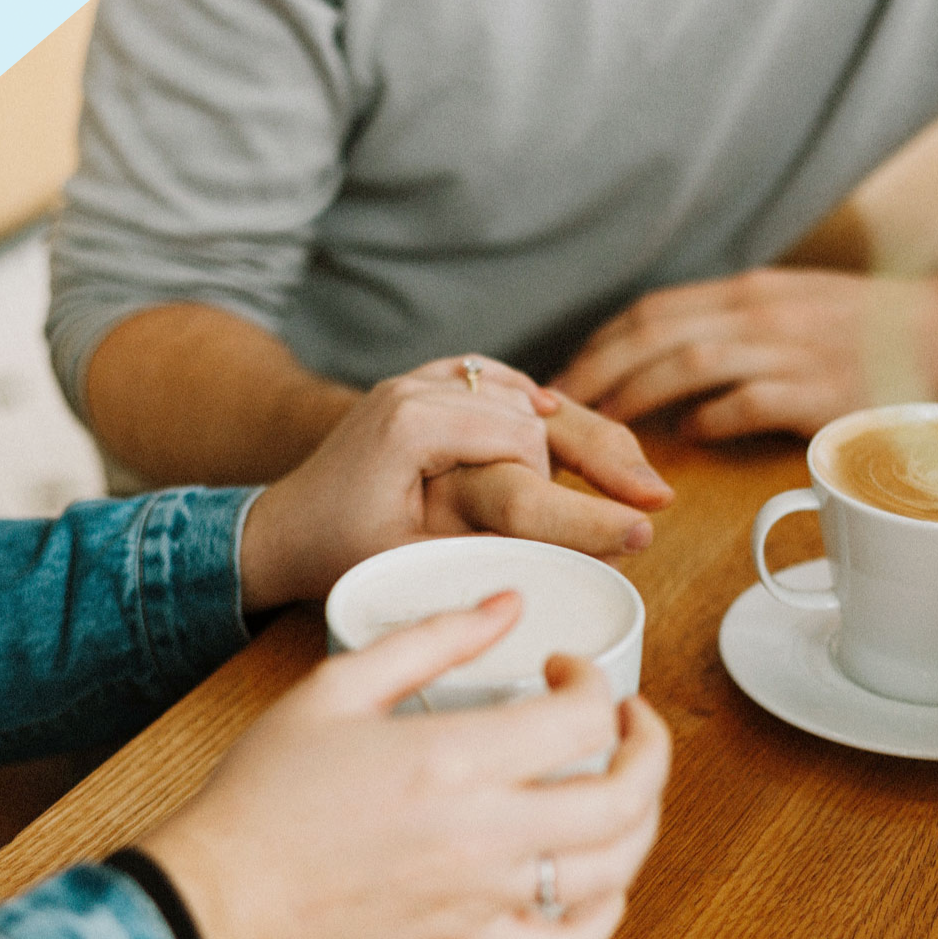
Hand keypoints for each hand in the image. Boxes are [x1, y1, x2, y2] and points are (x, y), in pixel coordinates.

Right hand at [139, 594, 671, 938]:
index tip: (563, 668)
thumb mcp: (338, 685)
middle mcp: (485, 833)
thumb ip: (432, 638)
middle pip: (627, 797)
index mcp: (455, 759)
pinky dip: (606, 912)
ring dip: (643, 820)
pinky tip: (597, 876)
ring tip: (624, 785)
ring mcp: (483, 896)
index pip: (584, 717)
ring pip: (615, 870)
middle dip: (649, 746)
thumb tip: (506, 604)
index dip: (594, 679)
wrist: (223, 894)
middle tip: (628, 719)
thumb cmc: (267, 791)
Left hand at [239, 357, 672, 610]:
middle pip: (534, 410)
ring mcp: (421, 380)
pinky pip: (497, 384)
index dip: (576, 491)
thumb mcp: (412, 559)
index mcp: (414, 421)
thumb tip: (570, 556)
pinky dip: (536, 404)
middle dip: (600, 454)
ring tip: (635, 476)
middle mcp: (419, 386)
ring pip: (523, 394)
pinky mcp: (426, 386)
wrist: (281, 526)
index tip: (633, 526)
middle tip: (656, 498)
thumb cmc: (337, 552)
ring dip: (577, 431)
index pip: (522, 443)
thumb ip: (485, 544)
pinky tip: (573, 424)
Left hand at [552, 268, 937, 440]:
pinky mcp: (821, 390)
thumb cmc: (878, 330)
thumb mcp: (798, 308)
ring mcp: (791, 348)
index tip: (564, 378)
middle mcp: (761, 312)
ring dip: (635, 397)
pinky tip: (685, 441)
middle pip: (653, 333)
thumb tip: (676, 369)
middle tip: (556, 412)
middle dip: (596, 372)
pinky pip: (746, 402)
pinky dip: (708, 420)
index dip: (600, 345)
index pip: (653, 310)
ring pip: (687, 363)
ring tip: (601, 431)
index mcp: (751, 293)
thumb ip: (738, 329)